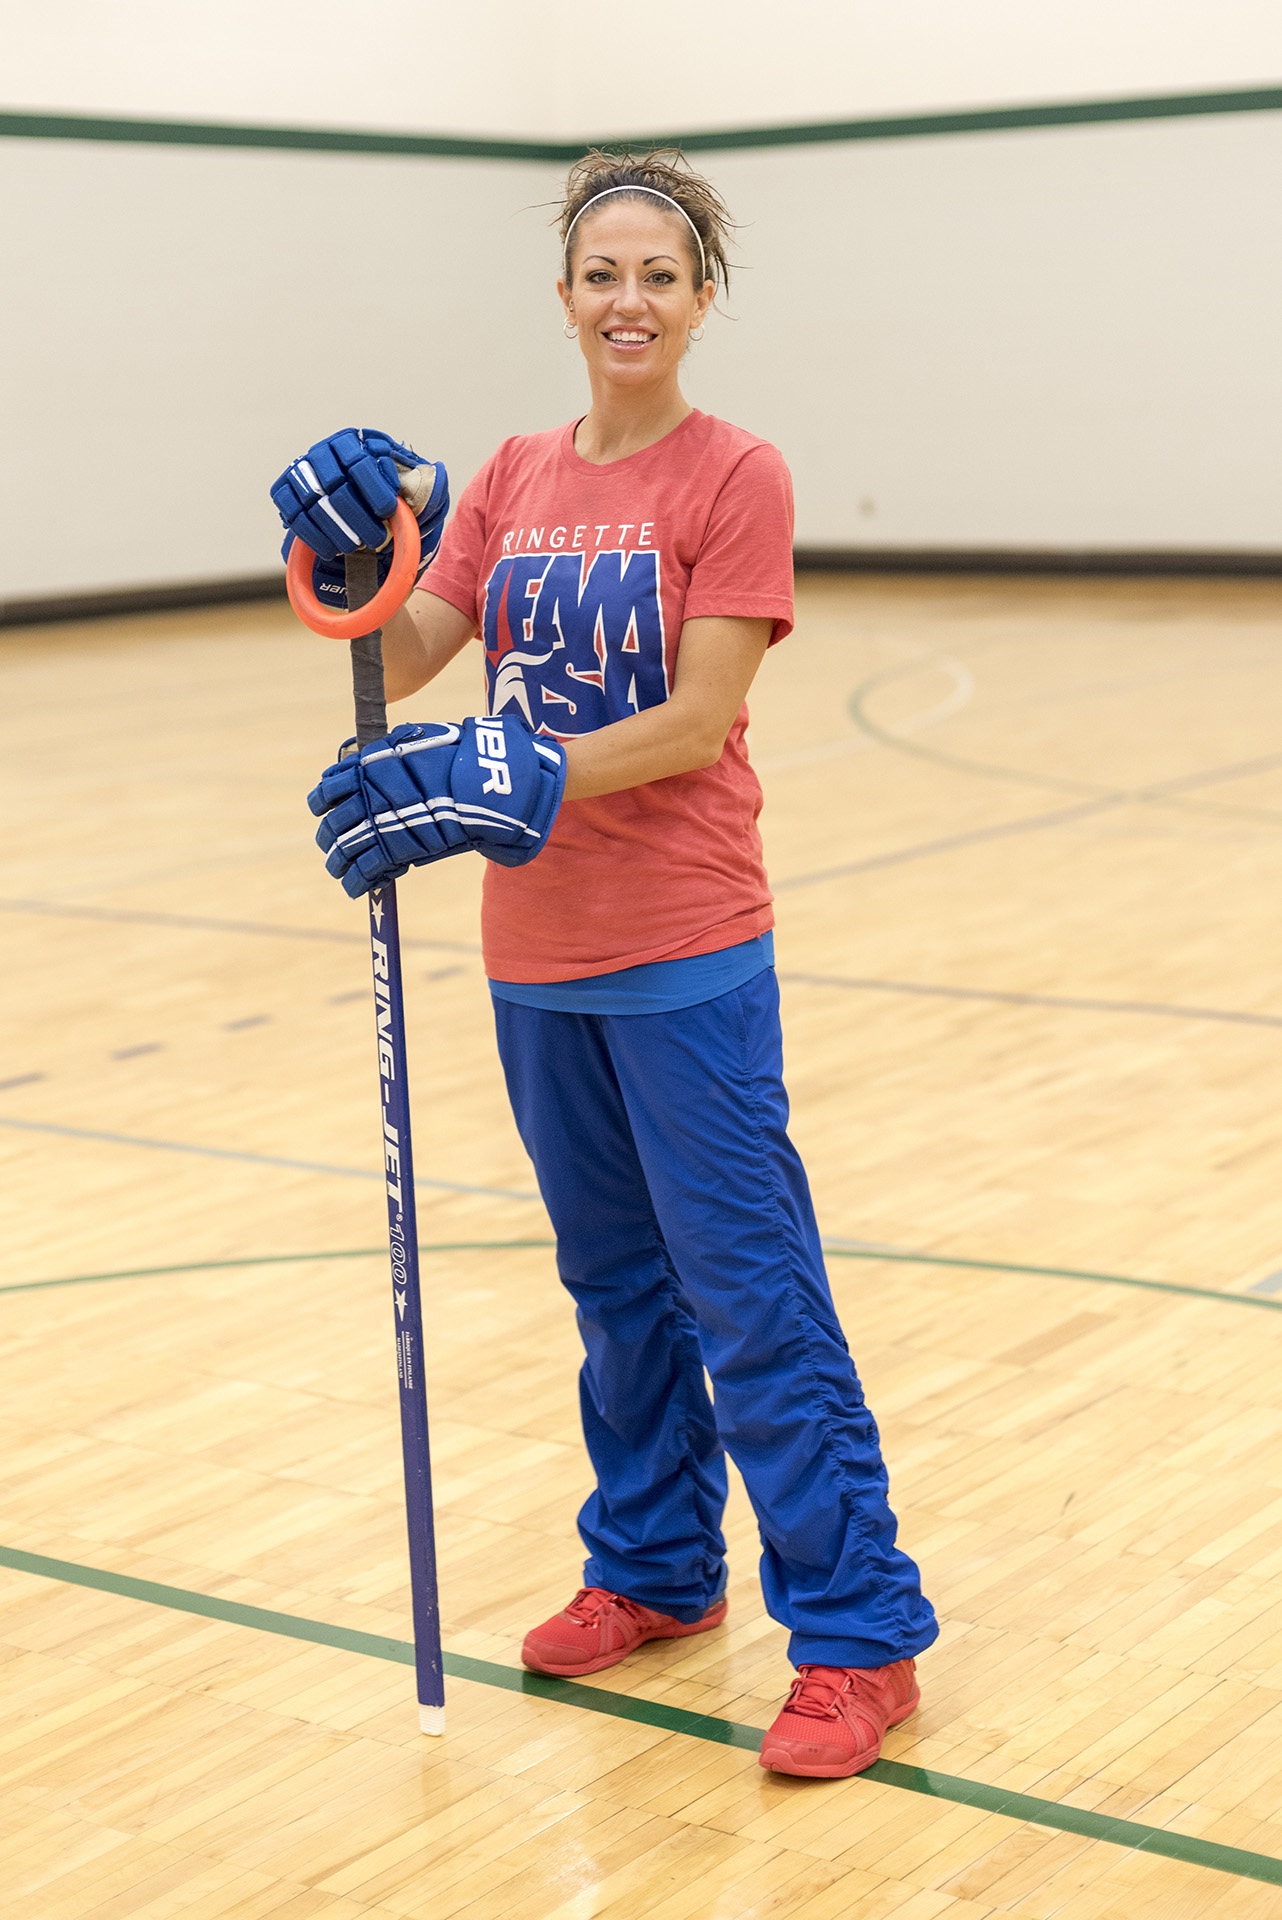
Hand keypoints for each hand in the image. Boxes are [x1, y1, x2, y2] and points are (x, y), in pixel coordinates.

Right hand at [270, 428, 448, 607]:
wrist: (354, 514)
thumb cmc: (387, 499)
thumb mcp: (410, 487)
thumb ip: (425, 481)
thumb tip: (436, 470)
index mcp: (354, 441)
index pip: (359, 461)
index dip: (373, 488)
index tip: (388, 511)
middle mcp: (323, 451)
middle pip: (335, 484)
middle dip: (356, 516)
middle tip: (375, 540)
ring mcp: (300, 471)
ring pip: (313, 502)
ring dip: (336, 529)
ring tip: (355, 548)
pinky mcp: (283, 492)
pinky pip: (293, 514)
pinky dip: (312, 536)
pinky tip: (331, 550)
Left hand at [306, 716, 567, 898]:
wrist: (478, 783)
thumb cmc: (457, 758)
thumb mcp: (418, 742)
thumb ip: (394, 752)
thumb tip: (382, 755)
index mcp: (367, 768)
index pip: (328, 788)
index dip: (322, 802)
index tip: (324, 810)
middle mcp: (365, 795)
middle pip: (332, 824)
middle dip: (329, 839)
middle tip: (332, 848)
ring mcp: (377, 824)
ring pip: (342, 850)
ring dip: (337, 864)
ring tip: (339, 872)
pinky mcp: (393, 851)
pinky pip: (364, 871)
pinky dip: (356, 883)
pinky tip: (355, 889)